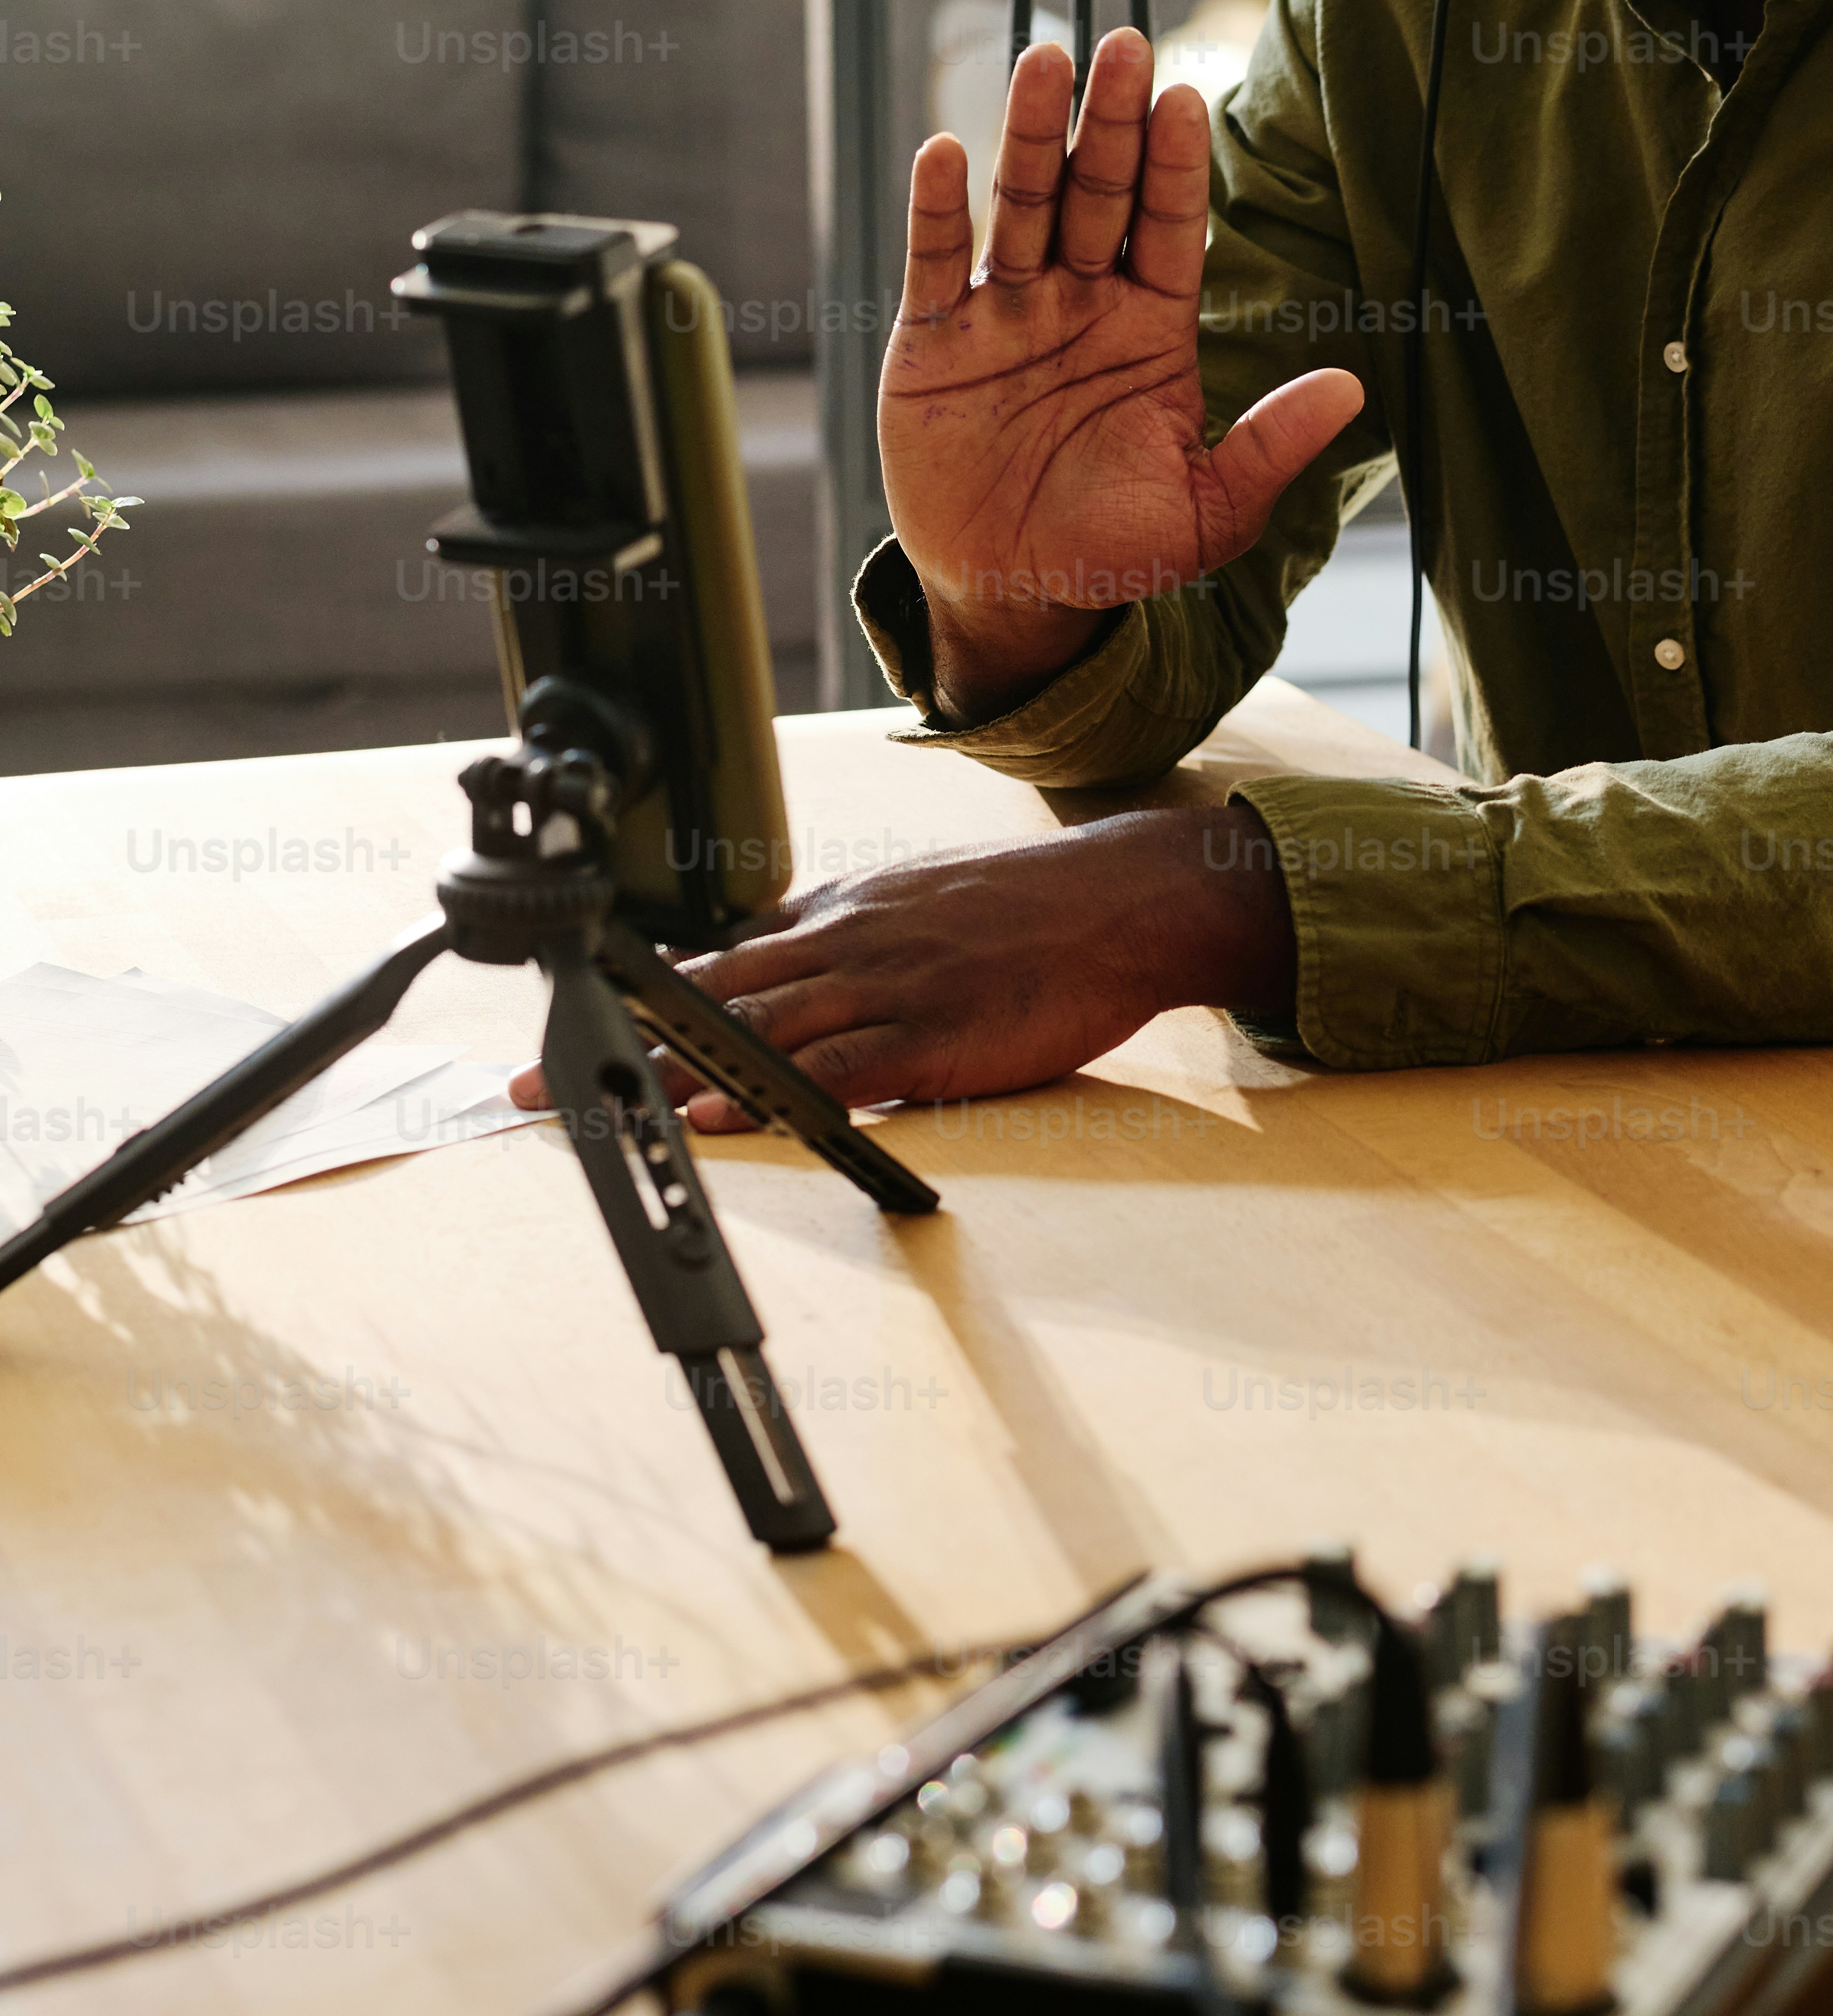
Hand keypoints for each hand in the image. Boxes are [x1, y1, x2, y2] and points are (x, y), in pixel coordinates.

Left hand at [503, 804, 1297, 1121]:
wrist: (1119, 899)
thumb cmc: (1033, 910)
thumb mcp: (923, 902)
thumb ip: (855, 935)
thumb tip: (798, 965)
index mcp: (841, 913)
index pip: (718, 956)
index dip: (638, 994)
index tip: (574, 1022)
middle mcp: (841, 941)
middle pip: (702, 992)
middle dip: (611, 1038)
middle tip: (531, 1080)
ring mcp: (878, 985)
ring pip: (746, 1032)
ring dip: (657, 1073)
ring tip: (587, 1105)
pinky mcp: (922, 1033)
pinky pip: (822, 1070)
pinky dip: (759, 1095)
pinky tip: (709, 1116)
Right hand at [881, 28, 1361, 721]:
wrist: (1013, 593)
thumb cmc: (1111, 552)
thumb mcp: (1209, 512)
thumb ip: (1272, 446)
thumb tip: (1353, 390)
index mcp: (1148, 328)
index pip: (1168, 228)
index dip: (1175, 165)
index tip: (1187, 99)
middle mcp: (1079, 304)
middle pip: (1096, 194)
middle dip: (1109, 123)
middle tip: (1124, 49)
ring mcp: (1005, 315)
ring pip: (1020, 206)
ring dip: (1029, 135)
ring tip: (1043, 67)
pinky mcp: (935, 342)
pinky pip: (937, 263)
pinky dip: (938, 210)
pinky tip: (946, 153)